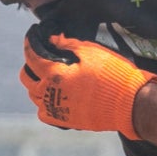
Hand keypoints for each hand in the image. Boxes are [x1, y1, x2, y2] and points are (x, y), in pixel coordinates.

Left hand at [21, 30, 156, 136]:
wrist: (129, 104)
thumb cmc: (112, 75)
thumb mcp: (91, 52)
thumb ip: (68, 44)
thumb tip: (53, 38)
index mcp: (53, 74)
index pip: (32, 56)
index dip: (30, 42)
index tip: (32, 34)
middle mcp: (49, 93)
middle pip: (26, 78)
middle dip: (30, 65)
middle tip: (40, 57)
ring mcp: (56, 109)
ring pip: (34, 96)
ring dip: (37, 84)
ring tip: (47, 77)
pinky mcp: (65, 121)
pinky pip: (45, 113)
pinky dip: (45, 104)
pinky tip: (54, 97)